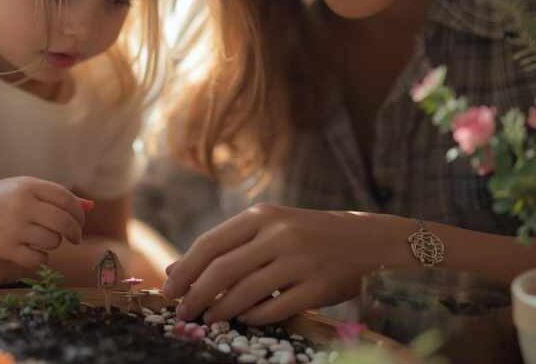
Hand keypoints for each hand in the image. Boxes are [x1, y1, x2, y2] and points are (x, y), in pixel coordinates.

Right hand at [0, 177, 91, 269]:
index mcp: (28, 185)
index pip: (67, 199)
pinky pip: (37, 258)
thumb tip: (91, 207)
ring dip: (54, 244)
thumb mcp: (24, 190)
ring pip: (52, 241)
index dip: (79, 213)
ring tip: (43, 240)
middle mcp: (22, 204)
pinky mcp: (5, 247)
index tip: (80, 222)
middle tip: (74, 238)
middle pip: (65, 222)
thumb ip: (56, 197)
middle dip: (75, 232)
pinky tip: (33, 251)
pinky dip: (40, 258)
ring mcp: (13, 226)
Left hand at [162, 204, 410, 324]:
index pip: (211, 243)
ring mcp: (300, 260)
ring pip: (246, 291)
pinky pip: (277, 307)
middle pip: (223, 269)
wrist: (368, 241)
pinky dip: (255, 317)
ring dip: (221, 310)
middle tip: (181, 313)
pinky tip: (244, 321)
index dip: (186, 269)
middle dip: (196, 294)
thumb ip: (226, 245)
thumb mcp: (269, 228)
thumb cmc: (308, 235)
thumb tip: (174, 270)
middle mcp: (279, 234)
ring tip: (207, 320)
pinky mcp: (318, 286)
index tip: (168, 290)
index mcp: (262, 215)